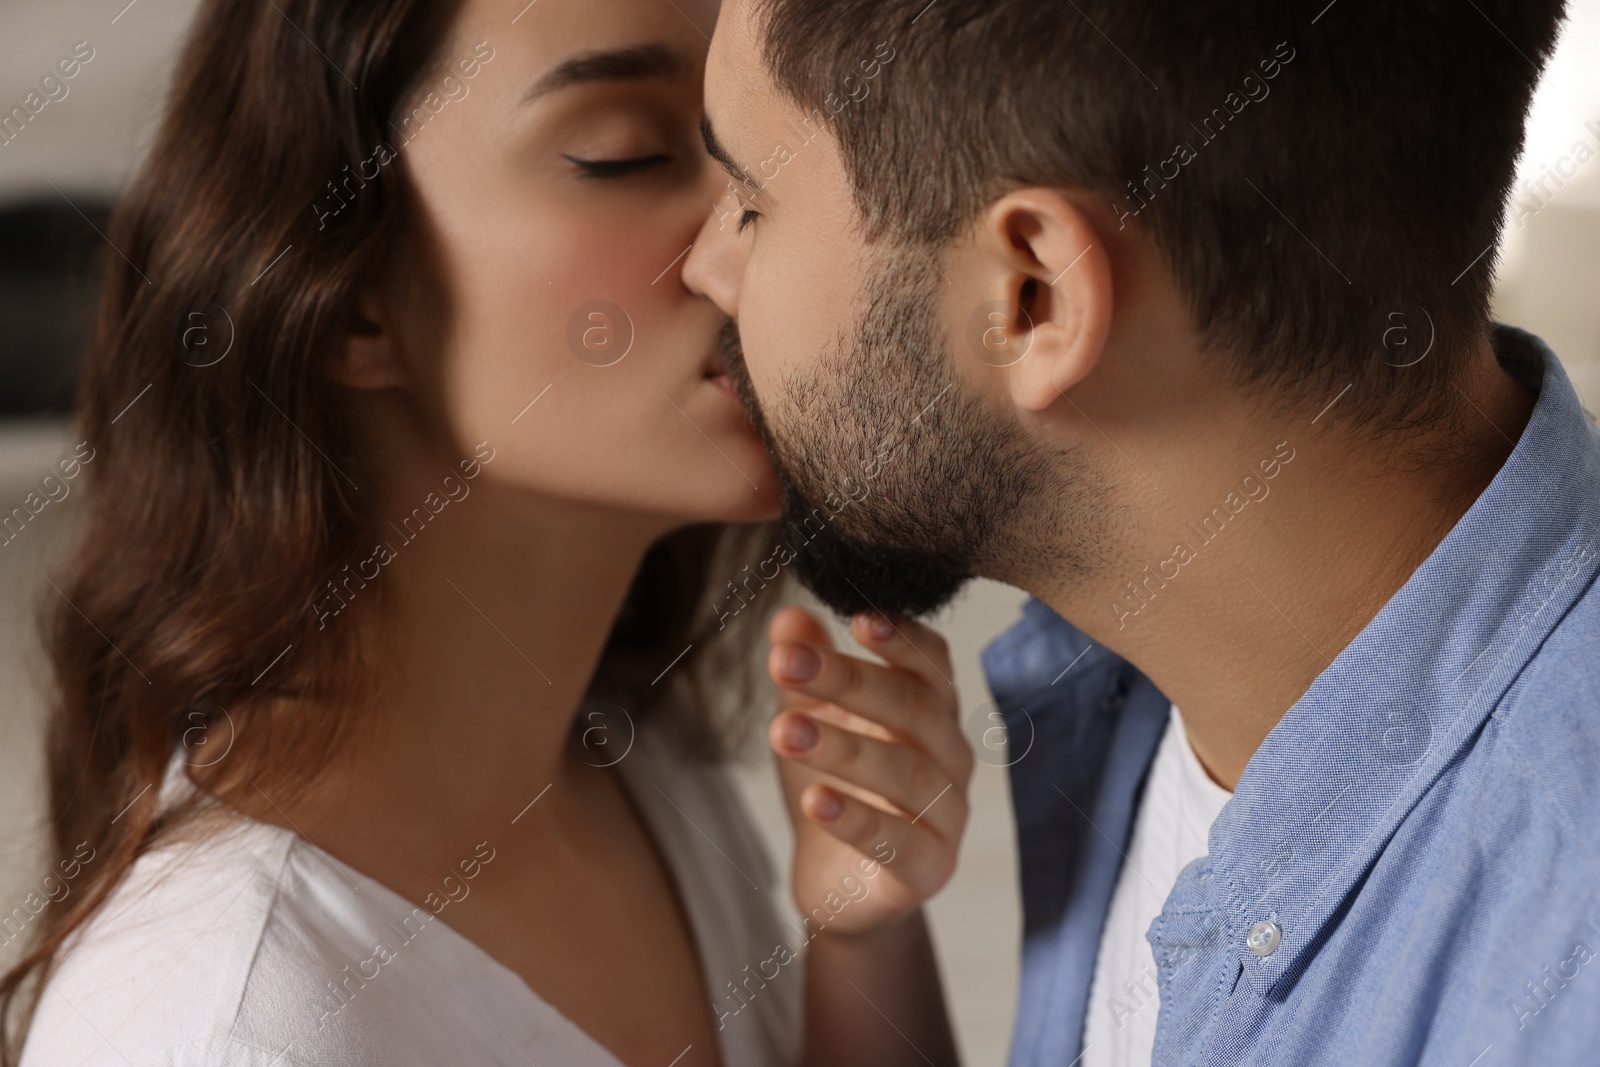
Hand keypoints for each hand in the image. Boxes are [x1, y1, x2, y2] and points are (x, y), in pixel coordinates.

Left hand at [767, 605, 971, 938]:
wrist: (841, 887)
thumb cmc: (837, 789)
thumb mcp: (812, 721)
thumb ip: (806, 670)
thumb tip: (788, 617)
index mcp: (932, 712)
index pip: (931, 663)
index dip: (901, 638)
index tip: (855, 618)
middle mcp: (950, 758)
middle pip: (913, 708)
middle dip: (848, 680)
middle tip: (786, 664)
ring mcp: (947, 817)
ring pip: (907, 772)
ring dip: (843, 747)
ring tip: (783, 732)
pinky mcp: (929, 870)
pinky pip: (899, 843)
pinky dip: (856, 820)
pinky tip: (814, 799)